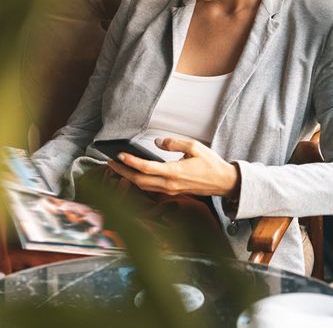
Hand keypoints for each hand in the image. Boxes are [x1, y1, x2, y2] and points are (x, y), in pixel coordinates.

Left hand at [105, 137, 238, 196]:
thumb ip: (175, 143)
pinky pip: (151, 188)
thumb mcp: (195, 147)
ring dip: (128, 177)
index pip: (146, 168)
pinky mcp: (172, 191)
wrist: (223, 182)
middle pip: (139, 180)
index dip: (130, 162)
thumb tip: (159, 141)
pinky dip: (139, 181)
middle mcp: (170, 184)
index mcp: (175, 172)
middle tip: (109, 162)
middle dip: (122, 172)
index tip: (119, 155)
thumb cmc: (211, 164)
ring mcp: (170, 190)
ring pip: (143, 186)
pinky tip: (134, 174)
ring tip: (118, 167)